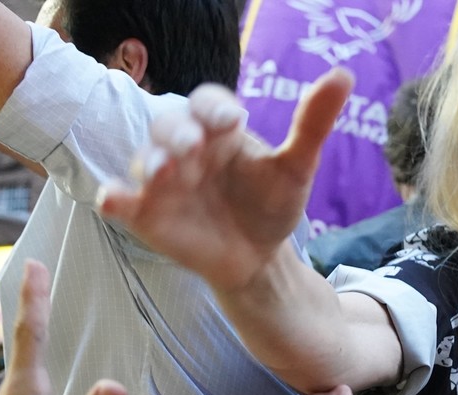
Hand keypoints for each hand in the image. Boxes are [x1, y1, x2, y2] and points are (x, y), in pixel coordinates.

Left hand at [0, 260, 125, 394]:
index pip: (32, 335)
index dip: (35, 299)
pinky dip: (37, 356)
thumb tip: (115, 385)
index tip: (35, 264)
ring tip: (41, 308)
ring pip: (24, 358)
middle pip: (23, 338)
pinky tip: (47, 366)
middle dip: (31, 304)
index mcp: (25, 392)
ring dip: (33, 329)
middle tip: (37, 273)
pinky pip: (29, 376)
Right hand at [99, 68, 354, 291]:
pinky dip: (113, 197)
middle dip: (179, 133)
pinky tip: (113, 199)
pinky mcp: (146, 212)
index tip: (230, 119)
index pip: (208, 103)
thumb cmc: (272, 203)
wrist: (259, 256)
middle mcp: (186, 147)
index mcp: (219, 130)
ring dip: (149, 162)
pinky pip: (120, 200)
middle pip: (170, 125)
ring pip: (143, 159)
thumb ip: (312, 123)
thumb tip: (343, 75)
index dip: (214, 107)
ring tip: (165, 172)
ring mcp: (162, 179)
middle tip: (194, 147)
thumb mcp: (297, 166)